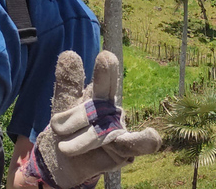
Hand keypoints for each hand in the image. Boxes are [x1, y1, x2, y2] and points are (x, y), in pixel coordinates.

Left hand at [20, 50, 160, 188]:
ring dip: (85, 139)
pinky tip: (152, 135)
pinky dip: (146, 140)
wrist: (64, 163)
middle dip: (106, 77)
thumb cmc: (68, 129)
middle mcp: (111, 110)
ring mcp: (119, 129)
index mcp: (98, 96)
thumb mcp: (64, 105)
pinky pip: (137, 144)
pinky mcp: (125, 151)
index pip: (103, 80)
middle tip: (106, 59)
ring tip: (65, 147)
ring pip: (105, 128)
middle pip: (108, 94)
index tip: (105, 56)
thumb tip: (69, 53)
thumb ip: (67, 82)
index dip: (106, 69)